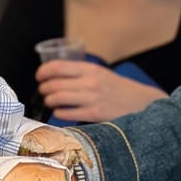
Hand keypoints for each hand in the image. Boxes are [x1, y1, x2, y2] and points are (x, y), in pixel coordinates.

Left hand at [35, 60, 168, 122]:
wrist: (142, 103)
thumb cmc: (119, 89)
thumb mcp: (102, 73)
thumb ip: (82, 73)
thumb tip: (57, 75)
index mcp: (91, 69)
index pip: (58, 66)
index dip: (43, 71)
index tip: (39, 76)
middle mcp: (90, 82)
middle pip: (54, 84)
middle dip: (44, 88)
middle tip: (43, 91)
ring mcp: (91, 99)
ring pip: (58, 99)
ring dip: (49, 101)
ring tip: (50, 101)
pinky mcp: (94, 114)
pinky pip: (67, 114)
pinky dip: (59, 113)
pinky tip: (59, 112)